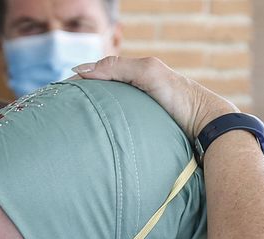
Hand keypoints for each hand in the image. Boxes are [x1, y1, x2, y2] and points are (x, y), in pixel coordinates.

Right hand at [73, 56, 237, 138]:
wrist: (207, 127)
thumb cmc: (181, 97)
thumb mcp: (147, 73)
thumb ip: (117, 68)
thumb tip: (80, 71)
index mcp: (133, 81)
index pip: (98, 78)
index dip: (78, 85)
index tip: (57, 96)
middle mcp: (133, 101)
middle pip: (99, 102)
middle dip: (79, 107)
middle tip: (57, 117)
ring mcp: (136, 121)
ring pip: (106, 121)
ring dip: (89, 126)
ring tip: (68, 133)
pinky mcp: (141, 140)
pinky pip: (115, 137)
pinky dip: (101, 139)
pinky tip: (92, 147)